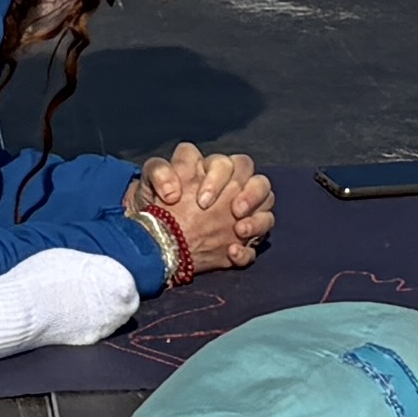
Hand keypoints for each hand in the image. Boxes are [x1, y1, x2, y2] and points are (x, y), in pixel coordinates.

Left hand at [136, 145, 273, 274]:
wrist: (155, 235)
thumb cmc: (155, 202)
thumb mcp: (149, 182)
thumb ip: (158, 173)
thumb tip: (173, 190)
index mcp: (212, 169)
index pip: (226, 163)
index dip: (217, 178)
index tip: (201, 201)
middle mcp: (232, 187)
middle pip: (257, 178)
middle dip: (250, 193)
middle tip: (234, 210)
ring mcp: (242, 213)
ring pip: (267, 203)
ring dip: (257, 218)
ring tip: (239, 231)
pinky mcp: (242, 240)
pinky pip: (258, 241)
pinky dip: (247, 249)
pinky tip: (232, 253)